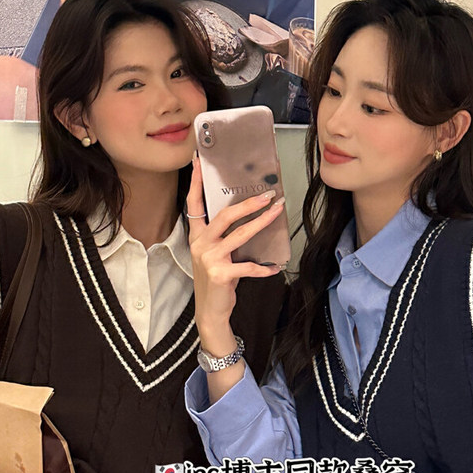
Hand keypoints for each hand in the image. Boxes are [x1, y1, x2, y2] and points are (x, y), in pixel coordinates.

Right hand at [187, 155, 283, 348]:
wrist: (210, 312)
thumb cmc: (216, 281)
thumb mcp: (214, 255)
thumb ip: (223, 237)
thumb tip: (247, 216)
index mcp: (197, 237)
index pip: (194, 204)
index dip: (197, 182)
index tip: (199, 161)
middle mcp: (201, 244)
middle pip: (224, 215)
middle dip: (248, 203)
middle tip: (267, 194)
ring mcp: (210, 259)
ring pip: (239, 234)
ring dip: (262, 222)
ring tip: (277, 211)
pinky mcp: (221, 274)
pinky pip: (248, 267)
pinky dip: (263, 268)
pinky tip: (275, 267)